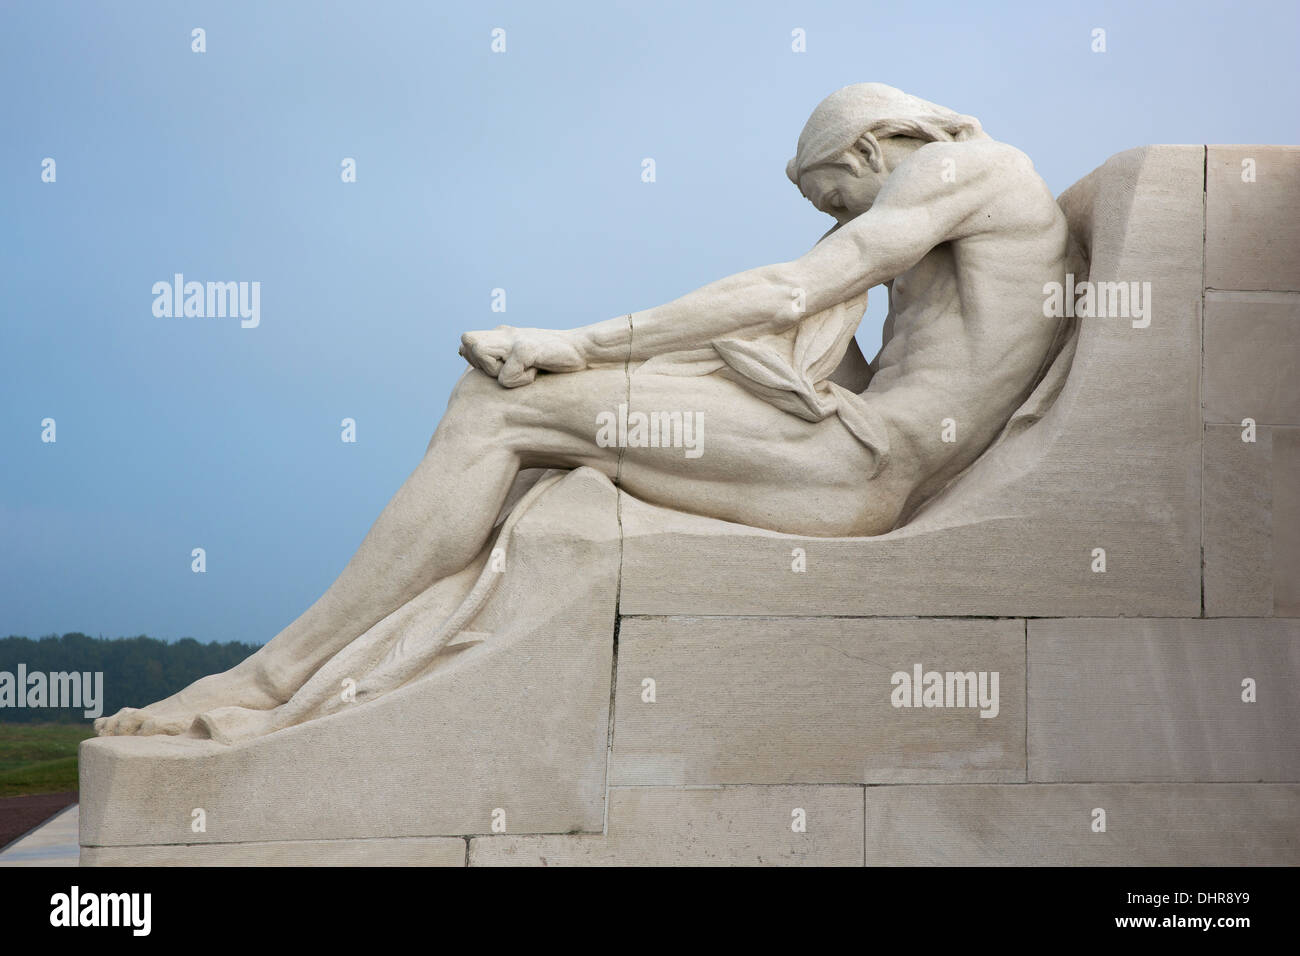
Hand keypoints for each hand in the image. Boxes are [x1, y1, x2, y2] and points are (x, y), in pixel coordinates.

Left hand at [459, 326, 586, 386]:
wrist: (581, 350)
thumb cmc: (552, 358)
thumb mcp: (518, 354)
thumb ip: (492, 353)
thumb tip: (462, 351)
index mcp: (500, 334)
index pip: (466, 344)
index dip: (476, 361)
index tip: (502, 368)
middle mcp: (504, 333)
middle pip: (468, 342)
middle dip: (481, 364)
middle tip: (508, 369)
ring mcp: (514, 339)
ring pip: (481, 353)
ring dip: (497, 371)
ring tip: (521, 369)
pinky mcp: (526, 349)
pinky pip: (506, 377)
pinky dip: (521, 381)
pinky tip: (537, 372)